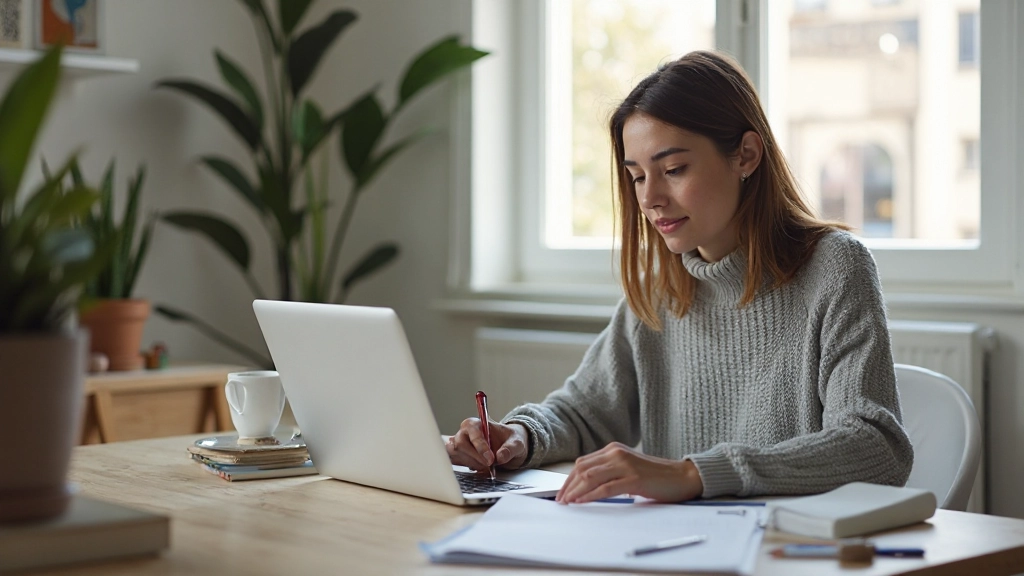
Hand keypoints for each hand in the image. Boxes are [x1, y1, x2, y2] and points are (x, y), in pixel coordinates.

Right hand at [446, 419, 528, 471]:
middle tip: (489, 465)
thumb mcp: (517, 442)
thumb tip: (500, 457)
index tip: (490, 459)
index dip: (480, 446)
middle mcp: (465, 433)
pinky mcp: (460, 457)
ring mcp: (461, 446)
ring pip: (457, 455)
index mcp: (476, 424)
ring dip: (472, 464)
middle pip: (460, 444)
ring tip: (486, 467)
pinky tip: (480, 469)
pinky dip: (468, 467)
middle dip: (475, 457)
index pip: (472, 431)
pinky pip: (457, 463)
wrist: (508, 447)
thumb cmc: (510, 440)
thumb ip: (510, 448)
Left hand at [555, 442, 702, 503]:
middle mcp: (617, 453)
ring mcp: (625, 464)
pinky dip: (590, 496)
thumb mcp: (628, 469)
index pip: (583, 463)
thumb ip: (609, 472)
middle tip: (560, 500)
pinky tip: (582, 502)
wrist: (682, 477)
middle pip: (583, 469)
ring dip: (576, 491)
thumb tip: (585, 487)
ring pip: (591, 477)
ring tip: (568, 503)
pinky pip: (605, 488)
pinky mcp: (634, 478)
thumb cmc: (656, 476)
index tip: (561, 492)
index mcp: (614, 449)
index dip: (569, 479)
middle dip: (568, 486)